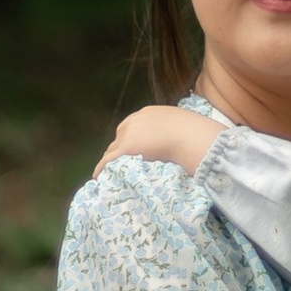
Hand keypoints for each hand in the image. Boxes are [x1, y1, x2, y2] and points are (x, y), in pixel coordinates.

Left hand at [98, 103, 223, 176]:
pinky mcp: (125, 149)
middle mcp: (134, 121)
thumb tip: (179, 139)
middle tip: (123, 163)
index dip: (131, 139)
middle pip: (119, 137)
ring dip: (113, 160)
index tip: (134, 150)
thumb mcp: (181, 124)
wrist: (189, 136)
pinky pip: (108, 160)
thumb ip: (173, 130)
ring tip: (112, 171)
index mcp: (147, 113)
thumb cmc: (192, 132)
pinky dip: (102, 168)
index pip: (131, 126)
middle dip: (119, 149)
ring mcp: (128, 134)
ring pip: (113, 149)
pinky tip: (98, 177)